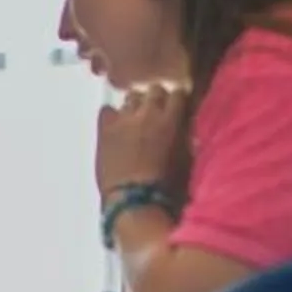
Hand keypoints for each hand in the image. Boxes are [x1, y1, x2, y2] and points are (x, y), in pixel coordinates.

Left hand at [95, 80, 188, 199]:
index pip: (178, 93)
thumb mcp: (186, 159)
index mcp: (171, 120)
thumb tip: (185, 128)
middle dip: (156, 99)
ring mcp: (123, 119)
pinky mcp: (104, 130)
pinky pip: (107, 111)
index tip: (177, 107)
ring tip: (136, 121)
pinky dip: (112, 116)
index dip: (177, 100)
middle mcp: (147, 113)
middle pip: (154, 90)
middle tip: (156, 114)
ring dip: (135, 106)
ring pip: (130, 97)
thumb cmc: (166, 187)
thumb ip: (186, 137)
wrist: (134, 201)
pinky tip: (115, 128)